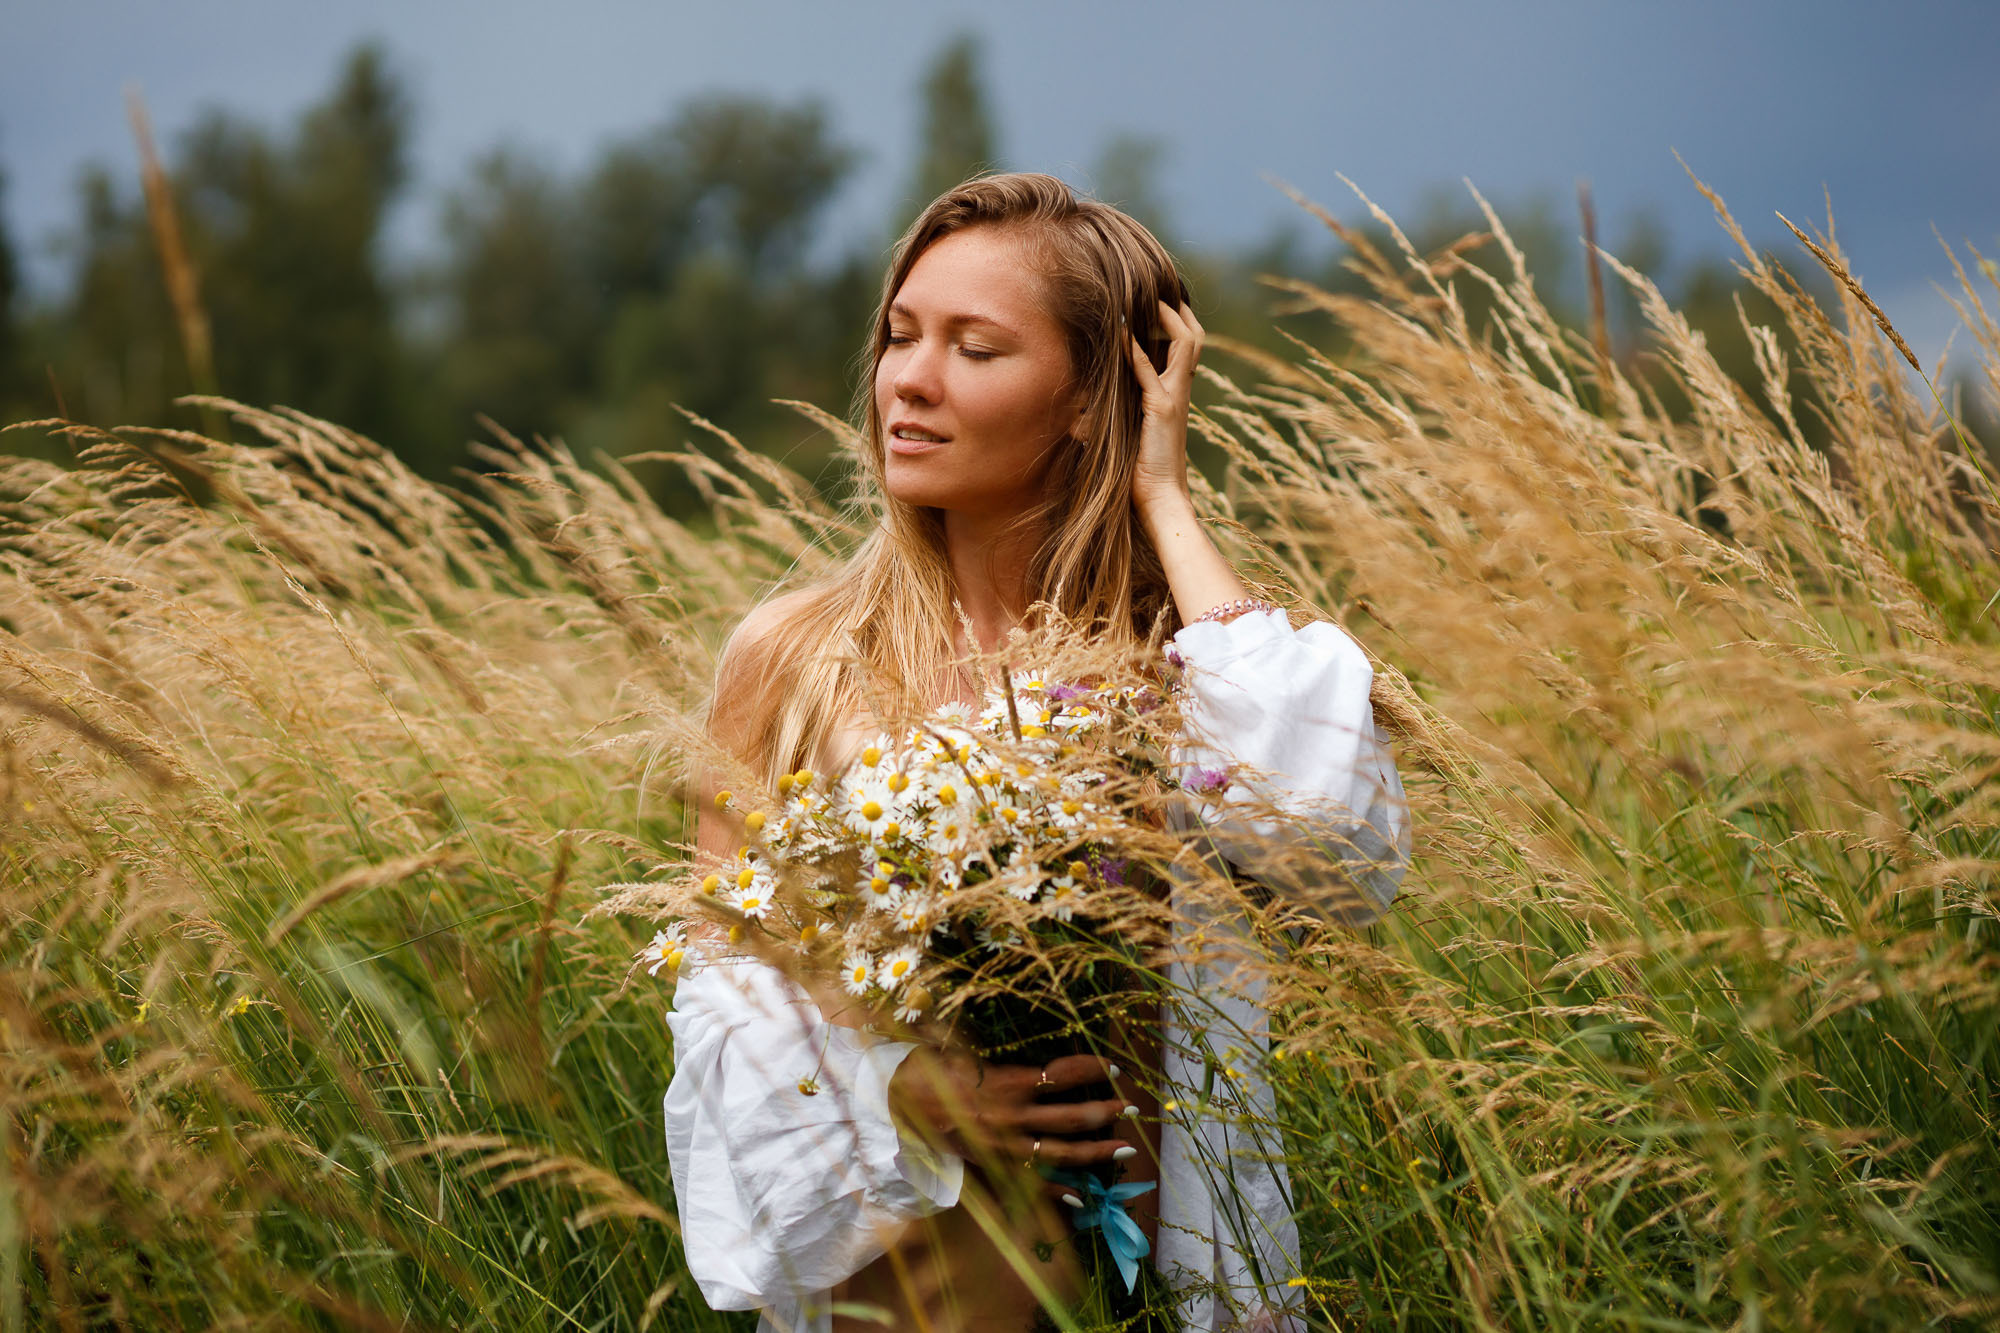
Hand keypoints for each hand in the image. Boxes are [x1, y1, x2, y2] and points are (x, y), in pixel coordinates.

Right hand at [888, 1049, 1139, 1205]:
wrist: (896, 1106)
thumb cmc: (931, 1071)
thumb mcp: (963, 1049)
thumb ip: (998, 1045)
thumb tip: (1017, 1030)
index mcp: (1005, 1082)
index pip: (1060, 1074)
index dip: (1089, 1069)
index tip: (1112, 1066)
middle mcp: (1010, 1116)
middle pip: (1070, 1117)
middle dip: (1106, 1112)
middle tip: (1134, 1107)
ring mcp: (1005, 1147)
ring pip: (1060, 1152)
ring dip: (1096, 1152)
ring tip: (1125, 1149)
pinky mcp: (994, 1167)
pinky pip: (1030, 1184)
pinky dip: (1057, 1193)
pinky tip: (1083, 1197)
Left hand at [1128, 297, 1204, 518]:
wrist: (1159, 499)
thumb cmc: (1141, 472)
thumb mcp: (1128, 434)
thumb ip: (1115, 414)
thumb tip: (1078, 414)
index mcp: (1174, 394)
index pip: (1185, 348)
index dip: (1175, 323)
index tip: (1155, 303)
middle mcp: (1179, 391)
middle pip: (1195, 338)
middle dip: (1181, 311)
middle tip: (1161, 290)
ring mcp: (1173, 399)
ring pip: (1186, 345)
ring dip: (1168, 319)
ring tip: (1151, 299)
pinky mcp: (1161, 410)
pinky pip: (1152, 373)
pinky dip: (1139, 353)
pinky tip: (1123, 336)